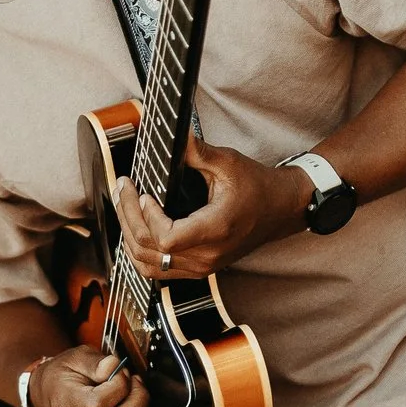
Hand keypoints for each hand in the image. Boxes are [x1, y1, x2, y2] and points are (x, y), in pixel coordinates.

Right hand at [31, 347, 150, 406]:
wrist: (49, 398)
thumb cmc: (64, 377)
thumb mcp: (76, 358)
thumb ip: (96, 361)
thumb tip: (114, 366)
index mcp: (65, 404)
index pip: (101, 403)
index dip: (121, 384)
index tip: (122, 373)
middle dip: (140, 399)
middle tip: (136, 385)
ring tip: (138, 402)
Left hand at [114, 136, 309, 282]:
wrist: (280, 210)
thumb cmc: (258, 186)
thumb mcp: (229, 162)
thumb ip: (198, 151)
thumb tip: (175, 135)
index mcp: (215, 229)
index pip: (166, 239)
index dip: (147, 217)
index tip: (145, 193)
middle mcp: (207, 255)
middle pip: (149, 251)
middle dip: (129, 217)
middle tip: (125, 189)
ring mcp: (202, 267)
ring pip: (148, 265)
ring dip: (129, 236)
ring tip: (125, 207)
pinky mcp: (199, 269)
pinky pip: (158, 271)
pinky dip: (140, 253)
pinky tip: (135, 229)